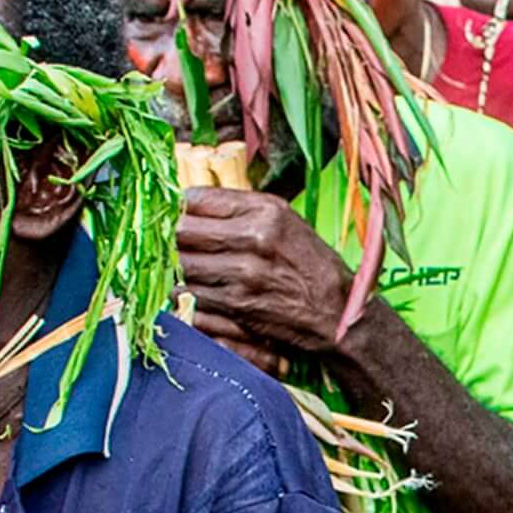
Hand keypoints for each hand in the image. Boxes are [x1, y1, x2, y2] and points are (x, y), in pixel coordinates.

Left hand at [178, 187, 359, 357]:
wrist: (337, 314)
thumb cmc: (310, 266)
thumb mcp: (284, 222)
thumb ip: (241, 210)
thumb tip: (190, 202)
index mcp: (266, 211)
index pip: (196, 199)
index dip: (179, 207)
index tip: (176, 214)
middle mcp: (254, 238)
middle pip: (182, 231)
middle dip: (175, 238)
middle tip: (177, 243)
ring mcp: (243, 274)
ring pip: (182, 264)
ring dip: (179, 268)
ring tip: (189, 268)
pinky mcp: (236, 305)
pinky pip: (190, 294)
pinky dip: (187, 293)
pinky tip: (199, 291)